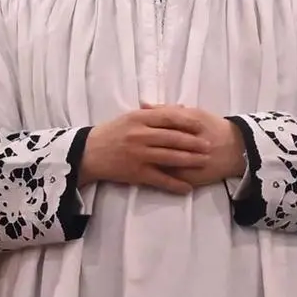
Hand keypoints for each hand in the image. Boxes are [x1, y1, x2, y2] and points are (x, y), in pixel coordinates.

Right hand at [84, 106, 243, 192]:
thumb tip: (181, 108)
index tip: (202, 126)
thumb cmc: (112, 133)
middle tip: (209, 146)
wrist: (87, 153)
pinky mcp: (135, 172)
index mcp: (139, 118)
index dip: (188, 122)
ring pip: (170, 157)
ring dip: (190, 161)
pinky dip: (175, 184)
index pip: (169, 118)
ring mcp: (138, 154)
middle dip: (194, 142)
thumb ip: (155, 113)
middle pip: (173, 138)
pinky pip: (160, 179)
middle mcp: (139, 135)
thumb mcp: (131, 117)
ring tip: (204, 162)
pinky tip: (187, 187)